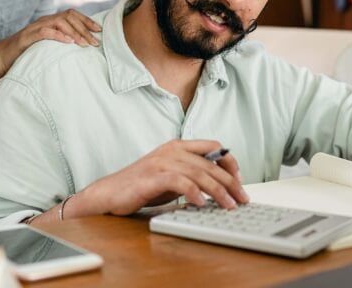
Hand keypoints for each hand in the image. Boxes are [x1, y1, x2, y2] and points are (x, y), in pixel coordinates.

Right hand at [0, 9, 101, 75]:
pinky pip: (45, 32)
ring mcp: (35, 27)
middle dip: (84, 28)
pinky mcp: (27, 37)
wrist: (2, 58)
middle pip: (68, 17)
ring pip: (59, 22)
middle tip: (95, 42)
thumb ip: (61, 43)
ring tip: (84, 44)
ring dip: (74, 33)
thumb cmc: (26, 54)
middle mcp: (44, 21)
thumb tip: (82, 47)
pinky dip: (58, 36)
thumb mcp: (47, 47)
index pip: (72, 15)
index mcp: (50, 22)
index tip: (99, 30)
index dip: (87, 21)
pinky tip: (68, 43)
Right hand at [81, 140, 248, 215]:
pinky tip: (202, 204)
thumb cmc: (142, 186)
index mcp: (179, 146)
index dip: (230, 162)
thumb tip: (220, 186)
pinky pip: (180, 182)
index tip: (240, 180)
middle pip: (210, 164)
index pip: (214, 147)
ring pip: (199, 173)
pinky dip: (194, 193)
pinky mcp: (153, 176)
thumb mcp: (173, 177)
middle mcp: (172, 150)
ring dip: (218, 191)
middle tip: (242, 199)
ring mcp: (162, 162)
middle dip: (230, 183)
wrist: (110, 193)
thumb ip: (192, 176)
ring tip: (228, 205)